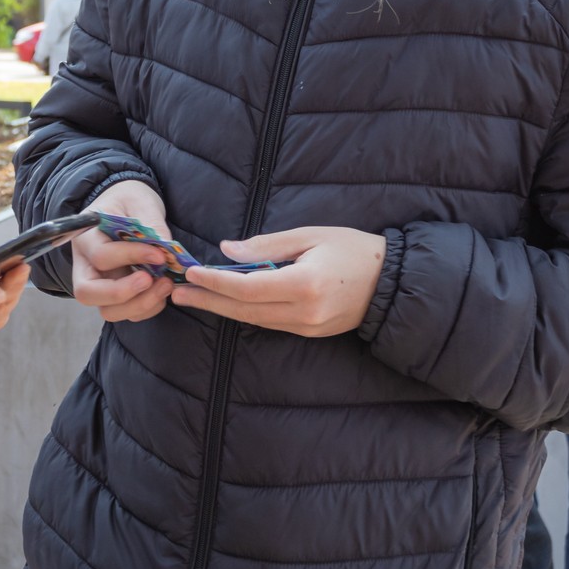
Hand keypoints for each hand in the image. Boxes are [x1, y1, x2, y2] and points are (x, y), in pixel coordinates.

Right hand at [70, 181, 176, 322]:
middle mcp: (85, 265)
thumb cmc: (129, 200)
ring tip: (165, 285)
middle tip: (152, 280)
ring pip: (107, 310)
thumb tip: (166, 249)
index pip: (101, 256)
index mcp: (86, 237)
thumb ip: (151, 223)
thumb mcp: (140, 202)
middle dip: (123, 293)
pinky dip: (147, 307)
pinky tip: (163, 289)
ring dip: (139, 305)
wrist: (125, 205)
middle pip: (88, 293)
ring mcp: (99, 283)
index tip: (159, 255)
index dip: (131, 257)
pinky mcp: (115, 294)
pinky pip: (127, 312)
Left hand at [171, 227, 385, 337]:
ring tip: (193, 297)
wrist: (391, 283)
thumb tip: (226, 251)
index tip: (190, 272)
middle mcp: (303, 312)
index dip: (215, 282)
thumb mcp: (310, 236)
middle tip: (177, 293)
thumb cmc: (352, 249)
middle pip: (244, 310)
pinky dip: (245, 312)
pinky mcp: (310, 332)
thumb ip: (266, 246)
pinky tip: (226, 303)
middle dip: (208, 301)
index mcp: (304, 285)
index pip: (247, 288)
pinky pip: (269, 323)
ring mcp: (307, 327)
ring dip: (222, 309)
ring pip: (254, 320)